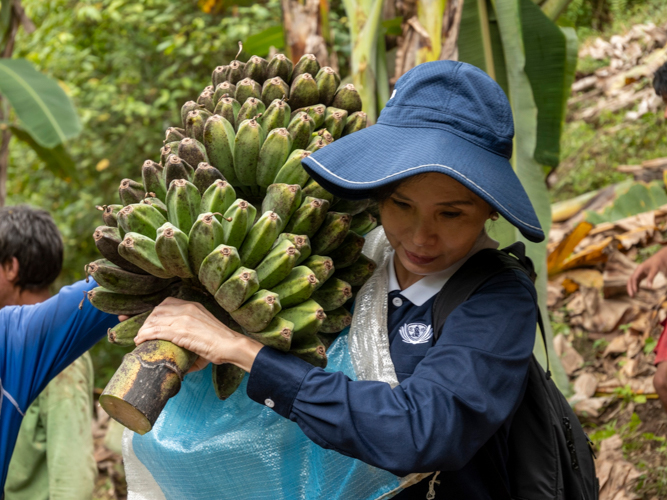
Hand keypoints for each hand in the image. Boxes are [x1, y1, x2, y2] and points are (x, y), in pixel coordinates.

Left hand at [134, 297, 262, 371]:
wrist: (230, 345)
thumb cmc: (220, 343)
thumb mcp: (203, 331)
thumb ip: (190, 336)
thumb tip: (181, 355)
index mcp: (193, 306)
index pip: (167, 303)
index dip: (154, 313)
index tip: (149, 322)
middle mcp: (187, 308)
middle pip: (157, 311)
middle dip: (146, 321)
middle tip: (142, 333)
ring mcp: (183, 319)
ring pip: (154, 321)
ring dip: (143, 330)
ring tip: (139, 339)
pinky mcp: (180, 332)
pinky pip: (156, 331)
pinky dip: (145, 336)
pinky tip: (140, 341)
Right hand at [628, 247, 666, 296]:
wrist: (659, 258)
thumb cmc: (657, 263)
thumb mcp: (655, 270)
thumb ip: (651, 278)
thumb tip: (649, 287)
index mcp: (639, 269)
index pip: (634, 278)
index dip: (634, 285)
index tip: (635, 292)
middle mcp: (637, 271)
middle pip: (630, 280)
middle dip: (630, 288)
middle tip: (632, 296)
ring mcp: (639, 273)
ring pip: (632, 281)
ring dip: (631, 288)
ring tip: (633, 296)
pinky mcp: (641, 275)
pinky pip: (636, 281)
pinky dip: (636, 286)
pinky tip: (637, 291)